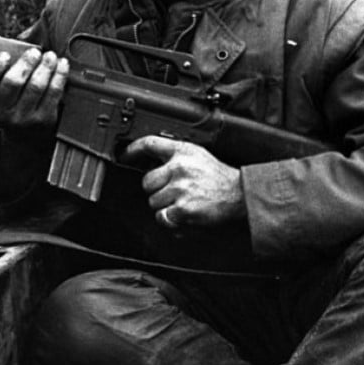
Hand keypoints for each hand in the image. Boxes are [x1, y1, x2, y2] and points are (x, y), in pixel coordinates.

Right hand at [0, 48, 68, 179]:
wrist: (23, 139)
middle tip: (34, 53)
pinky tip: (62, 65)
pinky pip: (54, 93)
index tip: (5, 55)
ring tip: (50, 56)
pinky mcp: (44, 120)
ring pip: (36, 85)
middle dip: (26, 62)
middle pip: (13, 82)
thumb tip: (4, 43)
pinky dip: (59, 75)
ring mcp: (24, 119)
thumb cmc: (10, 108)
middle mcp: (2, 114)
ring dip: (45, 66)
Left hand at [121, 135, 244, 228]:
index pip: (150, 144)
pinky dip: (170, 220)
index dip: (132, 149)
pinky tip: (185, 213)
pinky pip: (162, 217)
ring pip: (153, 202)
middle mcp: (179, 167)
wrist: (240, 195)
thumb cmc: (220, 178)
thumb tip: (153, 163)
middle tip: (176, 192)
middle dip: (157, 189)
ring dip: (165, 206)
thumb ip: (176, 156)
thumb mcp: (199, 156)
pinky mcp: (181, 209)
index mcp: (183, 151)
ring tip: (185, 202)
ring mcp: (180, 189)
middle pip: (147, 181)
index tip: (124, 155)